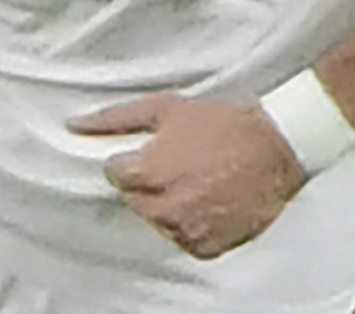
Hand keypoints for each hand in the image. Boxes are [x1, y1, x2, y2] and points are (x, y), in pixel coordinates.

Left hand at [74, 91, 305, 261]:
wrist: (279, 146)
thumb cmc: (225, 123)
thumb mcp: (168, 107)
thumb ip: (116, 118)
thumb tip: (74, 125)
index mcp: (146, 175)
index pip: (115, 174)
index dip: (134, 159)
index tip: (155, 151)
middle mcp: (162, 209)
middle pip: (135, 200)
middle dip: (150, 183)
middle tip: (180, 164)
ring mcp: (184, 231)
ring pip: (158, 222)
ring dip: (169, 205)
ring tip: (198, 181)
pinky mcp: (206, 246)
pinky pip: (184, 240)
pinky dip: (192, 224)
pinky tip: (209, 200)